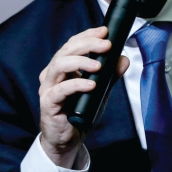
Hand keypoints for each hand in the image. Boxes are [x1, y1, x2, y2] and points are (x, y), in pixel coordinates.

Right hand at [38, 26, 129, 167]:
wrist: (68, 139)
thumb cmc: (80, 113)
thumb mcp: (100, 91)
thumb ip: (110, 75)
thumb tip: (123, 59)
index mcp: (62, 67)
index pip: (72, 44)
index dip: (87, 35)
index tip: (104, 31)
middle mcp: (53, 74)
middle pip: (66, 50)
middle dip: (87, 44)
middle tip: (106, 45)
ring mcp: (49, 88)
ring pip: (59, 65)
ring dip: (81, 61)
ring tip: (99, 64)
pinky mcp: (49, 103)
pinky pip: (61, 90)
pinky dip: (77, 84)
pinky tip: (92, 84)